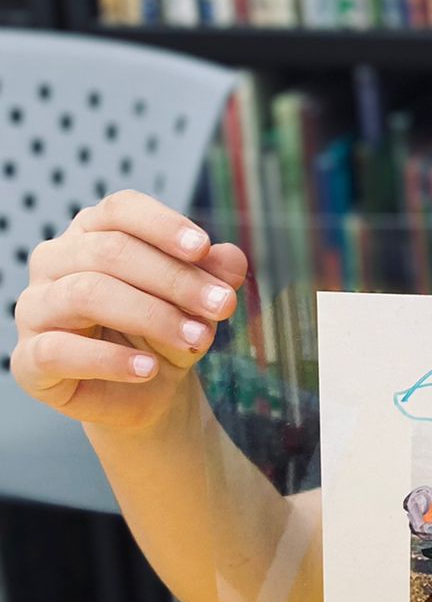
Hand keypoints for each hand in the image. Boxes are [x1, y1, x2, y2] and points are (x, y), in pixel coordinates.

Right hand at [12, 191, 246, 431]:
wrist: (149, 391)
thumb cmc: (167, 332)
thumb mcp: (199, 303)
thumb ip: (214, 276)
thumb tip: (231, 258)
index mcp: (93, 233)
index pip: (120, 210)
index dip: (162, 225)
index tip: (204, 248)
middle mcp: (55, 261)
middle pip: (110, 252)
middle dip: (175, 279)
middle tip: (223, 306)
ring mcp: (35, 307)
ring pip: (86, 293)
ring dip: (152, 316)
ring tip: (198, 339)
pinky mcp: (29, 358)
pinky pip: (60, 351)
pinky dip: (110, 360)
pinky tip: (148, 368)